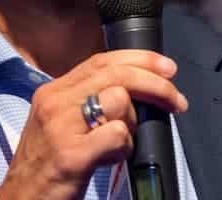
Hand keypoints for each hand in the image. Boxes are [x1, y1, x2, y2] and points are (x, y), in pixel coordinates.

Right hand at [0, 50, 187, 199]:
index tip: (164, 66)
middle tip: (176, 100)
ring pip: (119, 101)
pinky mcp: (71, 155)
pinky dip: (124, 147)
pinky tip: (112, 158)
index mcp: (53, 91)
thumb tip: (132, 90)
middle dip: (155, 83)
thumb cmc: (45, 164)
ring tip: (120, 144)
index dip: (138, 58)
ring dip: (133, 124)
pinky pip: (117, 135)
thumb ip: (85, 100)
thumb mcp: (58, 121)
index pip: (101, 60)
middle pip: (116, 74)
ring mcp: (61, 127)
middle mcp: (55, 102)